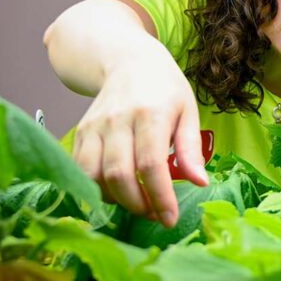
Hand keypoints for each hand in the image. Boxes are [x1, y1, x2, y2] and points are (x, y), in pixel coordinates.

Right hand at [72, 54, 207, 227]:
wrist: (129, 61)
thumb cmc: (165, 88)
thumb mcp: (188, 111)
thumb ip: (192, 149)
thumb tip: (200, 183)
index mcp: (151, 114)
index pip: (151, 165)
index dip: (160, 198)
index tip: (170, 219)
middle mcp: (118, 120)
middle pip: (119, 175)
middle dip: (137, 205)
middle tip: (155, 215)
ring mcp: (95, 126)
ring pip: (93, 176)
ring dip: (115, 200)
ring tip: (138, 203)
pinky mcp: (80, 132)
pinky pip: (80, 169)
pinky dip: (96, 188)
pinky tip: (117, 191)